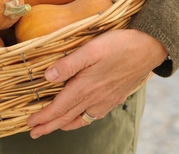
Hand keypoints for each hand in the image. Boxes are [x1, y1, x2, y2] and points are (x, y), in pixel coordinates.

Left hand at [27, 28, 167, 138]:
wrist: (148, 48)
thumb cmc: (118, 46)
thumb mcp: (91, 50)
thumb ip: (68, 64)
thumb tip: (47, 76)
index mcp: (85, 87)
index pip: (59, 107)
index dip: (43, 117)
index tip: (30, 123)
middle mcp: (94, 98)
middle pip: (66, 117)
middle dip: (48, 126)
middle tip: (34, 133)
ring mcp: (105, 100)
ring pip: (80, 119)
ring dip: (63, 125)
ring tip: (52, 128)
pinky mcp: (114, 97)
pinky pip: (93, 116)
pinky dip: (81, 121)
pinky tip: (79, 118)